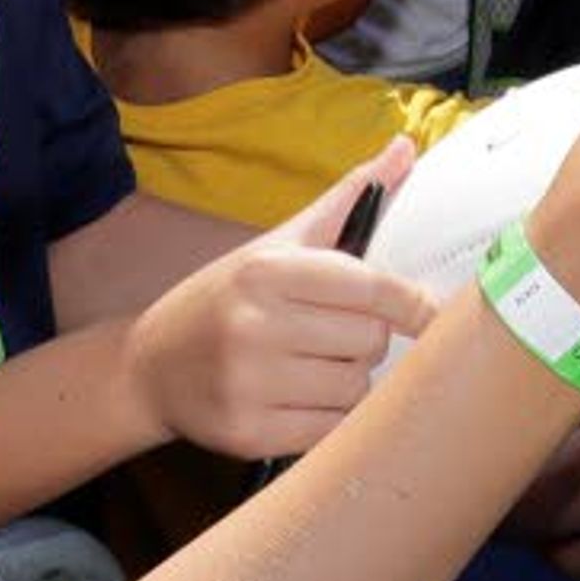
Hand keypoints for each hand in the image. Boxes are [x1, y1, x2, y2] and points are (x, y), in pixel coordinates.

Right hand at [122, 145, 435, 458]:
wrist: (150, 366)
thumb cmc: (230, 297)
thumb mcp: (280, 243)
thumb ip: (349, 199)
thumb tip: (406, 146)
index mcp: (268, 270)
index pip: (372, 288)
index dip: (412, 303)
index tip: (429, 312)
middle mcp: (255, 324)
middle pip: (371, 341)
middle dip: (366, 339)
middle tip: (334, 334)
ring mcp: (248, 383)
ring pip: (355, 387)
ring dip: (350, 380)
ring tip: (313, 366)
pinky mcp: (247, 433)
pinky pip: (330, 430)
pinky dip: (329, 418)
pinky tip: (299, 400)